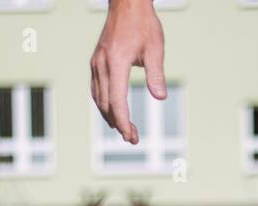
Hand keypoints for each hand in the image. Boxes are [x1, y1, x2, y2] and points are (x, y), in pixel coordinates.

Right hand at [90, 0, 165, 144]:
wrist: (127, 4)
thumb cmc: (143, 24)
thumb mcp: (155, 49)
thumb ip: (156, 74)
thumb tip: (160, 97)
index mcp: (116, 62)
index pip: (117, 100)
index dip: (123, 121)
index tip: (130, 136)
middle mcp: (102, 64)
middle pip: (106, 103)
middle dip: (118, 123)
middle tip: (133, 139)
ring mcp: (97, 63)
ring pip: (98, 97)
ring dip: (110, 116)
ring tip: (125, 130)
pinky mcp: (97, 61)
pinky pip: (97, 88)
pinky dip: (104, 103)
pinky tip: (113, 112)